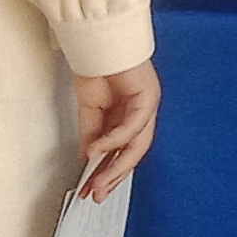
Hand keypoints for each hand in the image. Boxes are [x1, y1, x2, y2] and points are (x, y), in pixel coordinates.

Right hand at [74, 61, 159, 199]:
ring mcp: (147, 105)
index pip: (123, 151)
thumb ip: (92, 136)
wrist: (97, 42)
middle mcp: (142, 113)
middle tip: (97, 193)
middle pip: (133, 153)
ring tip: (98, 181)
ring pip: (137, 145)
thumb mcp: (90, 112)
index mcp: (128, 116)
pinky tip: (98, 149)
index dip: (108, 172)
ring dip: (116, 166)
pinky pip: (133, 125)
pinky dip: (114, 139)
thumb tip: (88, 159)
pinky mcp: (148, 96)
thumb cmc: (96, 68)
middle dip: (113, 176)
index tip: (92, 188)